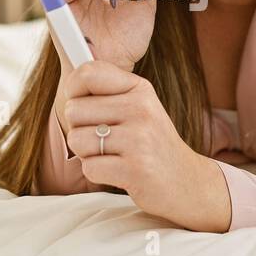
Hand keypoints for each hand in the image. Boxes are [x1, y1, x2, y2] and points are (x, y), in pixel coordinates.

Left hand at [61, 60, 232, 232]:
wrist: (187, 181)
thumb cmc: (152, 144)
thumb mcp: (139, 107)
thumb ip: (108, 93)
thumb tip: (69, 83)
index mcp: (139, 89)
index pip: (88, 73)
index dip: (74, 91)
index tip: (84, 105)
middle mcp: (141, 109)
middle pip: (73, 110)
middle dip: (80, 129)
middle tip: (106, 139)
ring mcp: (139, 139)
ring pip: (76, 140)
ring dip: (88, 154)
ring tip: (113, 155)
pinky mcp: (135, 169)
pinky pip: (89, 167)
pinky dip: (98, 173)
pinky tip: (119, 171)